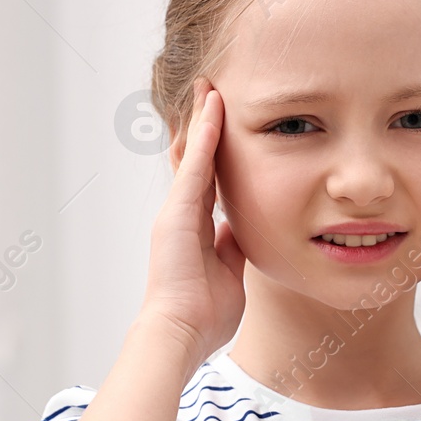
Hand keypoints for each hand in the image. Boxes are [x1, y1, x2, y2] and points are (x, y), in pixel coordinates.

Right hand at [138, 77, 246, 370]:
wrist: (180, 333)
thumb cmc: (204, 317)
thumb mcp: (229, 274)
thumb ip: (233, 251)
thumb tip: (243, 234)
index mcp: (196, 232)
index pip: (209, 184)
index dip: (216, 156)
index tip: (223, 131)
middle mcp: (182, 216)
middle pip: (196, 161)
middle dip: (204, 128)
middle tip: (210, 93)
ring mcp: (177, 211)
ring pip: (193, 155)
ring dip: (203, 120)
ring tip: (210, 87)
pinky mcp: (177, 211)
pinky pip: (196, 164)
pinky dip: (205, 134)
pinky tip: (214, 107)